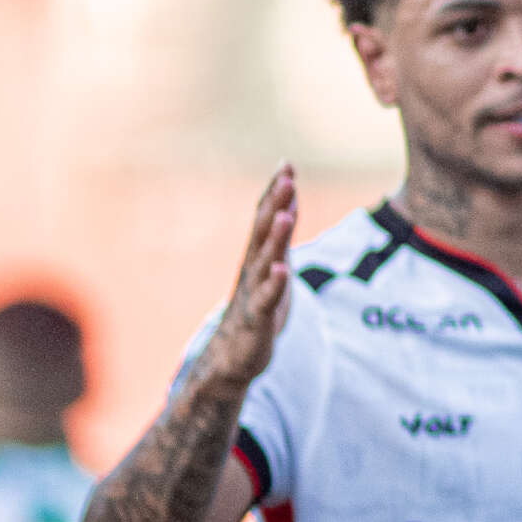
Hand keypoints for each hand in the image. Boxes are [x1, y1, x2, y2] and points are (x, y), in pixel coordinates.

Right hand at [196, 165, 296, 389]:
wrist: (232, 356)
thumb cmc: (258, 305)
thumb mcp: (271, 267)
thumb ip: (279, 233)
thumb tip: (288, 198)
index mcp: (258, 257)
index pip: (266, 218)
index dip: (276, 193)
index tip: (287, 165)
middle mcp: (254, 270)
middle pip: (266, 232)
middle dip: (276, 204)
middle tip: (286, 179)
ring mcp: (255, 293)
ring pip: (266, 262)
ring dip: (276, 238)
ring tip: (286, 215)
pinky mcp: (259, 320)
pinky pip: (267, 300)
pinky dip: (275, 284)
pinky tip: (282, 269)